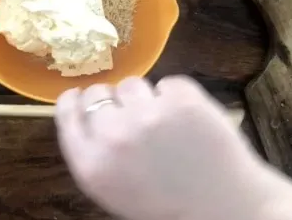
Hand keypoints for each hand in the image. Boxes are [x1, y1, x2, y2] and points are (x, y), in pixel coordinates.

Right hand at [55, 75, 275, 219]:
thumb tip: (85, 111)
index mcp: (92, 164)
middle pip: (98, 93)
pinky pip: (168, 83)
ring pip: (132, 84)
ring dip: (146, 99)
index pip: (67, 113)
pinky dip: (178, 97)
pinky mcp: (182, 99)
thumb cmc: (167, 204)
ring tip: (167, 127)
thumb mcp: (114, 190)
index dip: (75, 100)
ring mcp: (149, 115)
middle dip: (113, 101)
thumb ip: (93, 153)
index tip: (82, 95)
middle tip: (135, 119)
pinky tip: (189, 123)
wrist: (224, 208)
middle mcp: (114, 137)